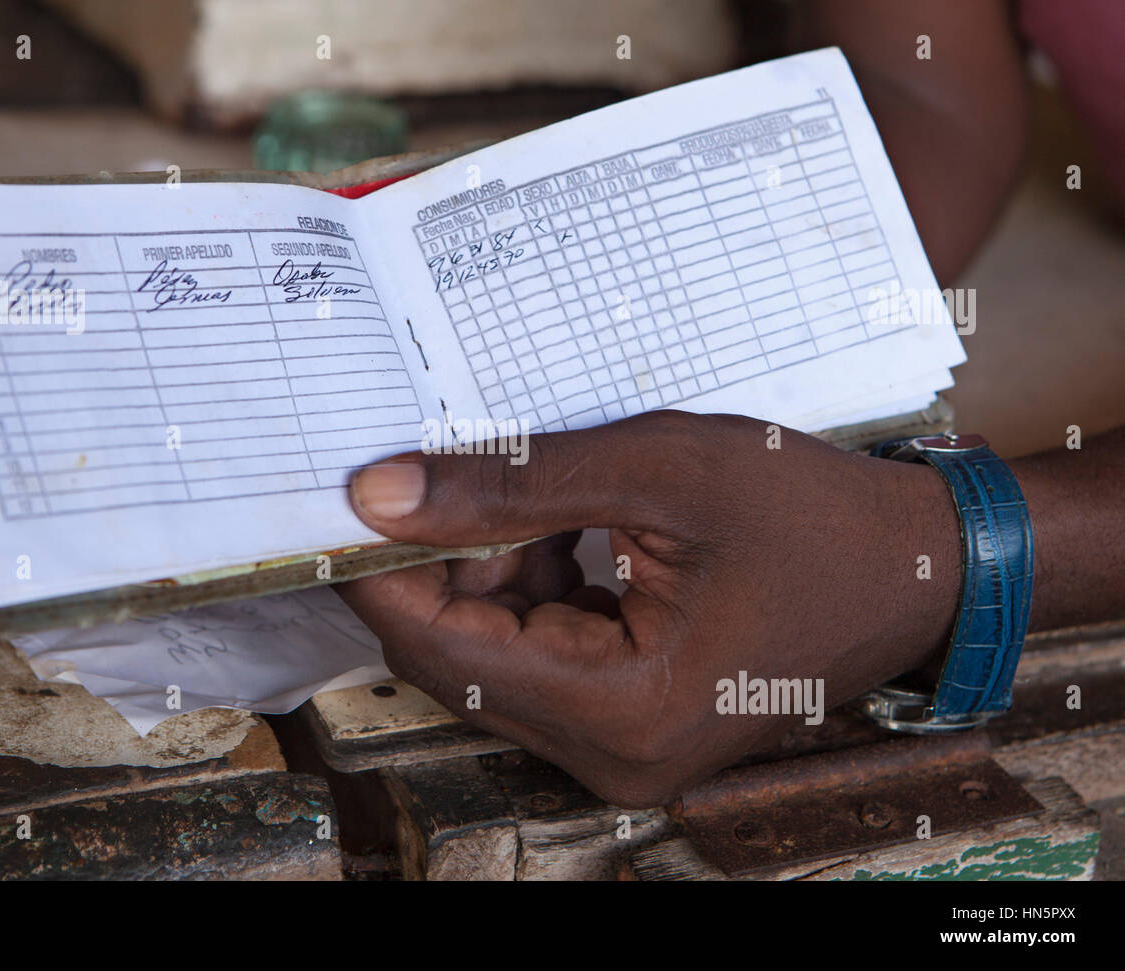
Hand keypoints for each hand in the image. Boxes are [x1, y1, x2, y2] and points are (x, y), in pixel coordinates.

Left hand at [336, 411, 961, 806]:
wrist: (923, 564)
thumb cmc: (815, 516)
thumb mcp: (660, 473)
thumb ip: (511, 484)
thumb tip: (379, 495)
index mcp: (621, 712)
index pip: (445, 651)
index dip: (383, 574)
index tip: (344, 500)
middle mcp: (613, 752)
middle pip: (465, 658)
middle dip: (443, 562)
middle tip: (437, 467)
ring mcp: (623, 742)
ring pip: (498, 652)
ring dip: (490, 568)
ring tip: (532, 484)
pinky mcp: (634, 716)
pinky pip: (543, 652)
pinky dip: (531, 585)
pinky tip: (559, 521)